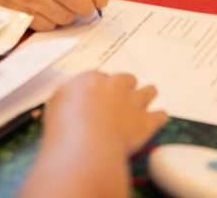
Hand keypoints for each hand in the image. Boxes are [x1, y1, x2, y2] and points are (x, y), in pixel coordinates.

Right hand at [43, 72, 167, 155]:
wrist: (86, 139)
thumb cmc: (65, 123)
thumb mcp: (55, 105)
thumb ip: (66, 100)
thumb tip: (67, 104)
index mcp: (93, 79)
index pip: (100, 77)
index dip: (101, 86)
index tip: (99, 93)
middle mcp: (115, 86)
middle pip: (127, 79)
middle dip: (126, 86)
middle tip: (124, 93)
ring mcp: (133, 102)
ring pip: (148, 91)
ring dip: (147, 94)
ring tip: (149, 94)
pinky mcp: (146, 121)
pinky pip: (159, 116)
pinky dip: (160, 117)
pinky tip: (161, 117)